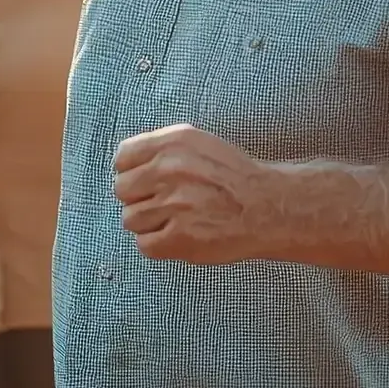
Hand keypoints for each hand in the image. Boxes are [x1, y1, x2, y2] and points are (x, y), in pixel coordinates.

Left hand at [113, 123, 275, 263]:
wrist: (266, 207)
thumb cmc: (234, 176)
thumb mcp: (199, 144)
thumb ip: (163, 149)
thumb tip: (128, 165)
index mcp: (173, 142)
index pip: (123, 157)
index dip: (131, 171)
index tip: (144, 180)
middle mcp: (169, 170)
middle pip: (122, 189)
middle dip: (138, 197)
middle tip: (162, 202)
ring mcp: (173, 205)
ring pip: (130, 219)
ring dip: (149, 223)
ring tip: (174, 220)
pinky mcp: (179, 238)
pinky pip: (145, 245)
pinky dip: (158, 244)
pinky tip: (178, 235)